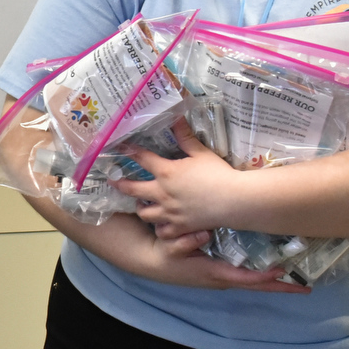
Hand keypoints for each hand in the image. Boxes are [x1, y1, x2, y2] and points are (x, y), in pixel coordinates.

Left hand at [113, 120, 247, 238]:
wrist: (234, 200)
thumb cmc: (218, 174)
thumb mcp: (201, 152)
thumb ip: (185, 137)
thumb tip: (176, 117)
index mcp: (166, 172)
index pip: (141, 158)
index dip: (129, 151)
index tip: (119, 148)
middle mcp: (162, 193)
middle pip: (133, 190)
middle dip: (121, 184)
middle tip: (113, 182)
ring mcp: (169, 213)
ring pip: (144, 213)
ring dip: (141, 208)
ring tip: (141, 204)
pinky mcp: (179, 228)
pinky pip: (162, 231)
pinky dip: (160, 228)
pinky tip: (161, 224)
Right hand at [121, 221, 308, 293]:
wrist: (153, 261)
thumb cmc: (164, 254)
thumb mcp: (171, 246)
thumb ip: (184, 242)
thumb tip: (202, 235)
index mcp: (214, 273)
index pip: (245, 278)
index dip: (265, 276)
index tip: (283, 271)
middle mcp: (222, 280)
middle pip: (256, 286)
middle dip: (280, 288)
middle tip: (305, 289)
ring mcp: (222, 280)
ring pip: (253, 283)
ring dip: (275, 284)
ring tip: (296, 282)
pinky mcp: (221, 275)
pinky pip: (247, 278)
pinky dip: (263, 278)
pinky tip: (275, 272)